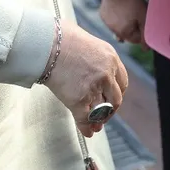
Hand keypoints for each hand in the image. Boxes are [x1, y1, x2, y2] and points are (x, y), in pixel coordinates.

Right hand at [42, 20, 129, 137]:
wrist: (47, 43)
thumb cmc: (63, 39)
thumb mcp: (90, 43)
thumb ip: (97, 59)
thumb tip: (93, 70)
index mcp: (111, 58)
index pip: (122, 82)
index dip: (116, 93)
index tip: (110, 99)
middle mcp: (107, 73)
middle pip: (116, 99)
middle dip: (110, 109)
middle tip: (104, 114)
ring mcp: (94, 87)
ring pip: (102, 111)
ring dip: (99, 120)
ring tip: (95, 124)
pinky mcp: (79, 99)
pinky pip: (85, 119)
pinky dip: (86, 128)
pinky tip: (87, 131)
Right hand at [99, 0, 146, 44]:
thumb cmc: (134, 1)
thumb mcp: (143, 17)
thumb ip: (145, 34)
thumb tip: (146, 50)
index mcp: (123, 33)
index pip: (136, 40)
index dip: (142, 31)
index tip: (143, 20)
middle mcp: (112, 30)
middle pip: (127, 34)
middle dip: (133, 27)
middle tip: (137, 14)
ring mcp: (106, 22)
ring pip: (119, 27)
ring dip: (124, 22)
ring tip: (128, 10)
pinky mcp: (102, 14)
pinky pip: (111, 20)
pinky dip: (116, 16)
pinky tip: (120, 8)